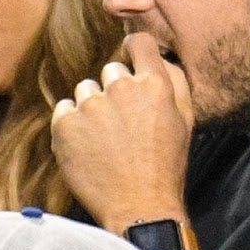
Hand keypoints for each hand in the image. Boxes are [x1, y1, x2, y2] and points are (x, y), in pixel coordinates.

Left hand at [50, 33, 192, 230]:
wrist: (139, 206)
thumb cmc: (166, 164)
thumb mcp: (185, 121)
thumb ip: (175, 82)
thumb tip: (159, 56)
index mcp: (155, 86)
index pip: (139, 43)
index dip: (136, 50)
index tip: (133, 61)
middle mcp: (121, 88)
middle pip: (111, 70)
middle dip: (117, 90)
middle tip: (126, 122)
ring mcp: (90, 105)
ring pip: (86, 90)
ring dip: (94, 108)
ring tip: (107, 139)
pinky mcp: (64, 124)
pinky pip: (65, 110)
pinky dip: (74, 125)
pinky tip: (90, 147)